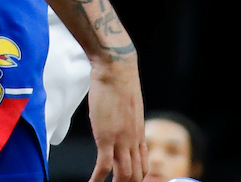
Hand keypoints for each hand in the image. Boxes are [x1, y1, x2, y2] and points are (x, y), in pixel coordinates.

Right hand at [87, 53, 146, 181]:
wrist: (116, 68)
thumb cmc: (120, 81)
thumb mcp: (129, 105)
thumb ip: (127, 120)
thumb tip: (120, 123)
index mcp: (139, 133)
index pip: (143, 166)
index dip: (136, 179)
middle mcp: (133, 140)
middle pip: (136, 175)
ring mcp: (121, 140)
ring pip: (124, 176)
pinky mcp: (106, 137)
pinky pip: (104, 167)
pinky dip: (97, 180)